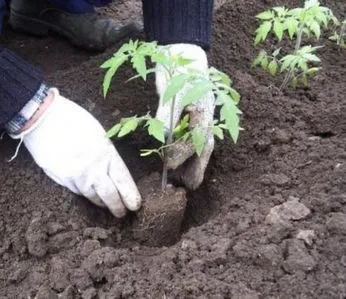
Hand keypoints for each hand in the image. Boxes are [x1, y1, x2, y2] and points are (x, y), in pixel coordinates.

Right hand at [12, 88, 140, 216]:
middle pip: (109, 195)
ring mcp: (75, 176)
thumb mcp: (98, 133)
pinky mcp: (60, 178)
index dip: (130, 195)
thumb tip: (112, 169)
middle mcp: (92, 169)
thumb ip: (106, 153)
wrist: (42, 118)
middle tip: (121, 213)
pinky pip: (75, 190)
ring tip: (104, 204)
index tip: (135, 205)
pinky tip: (86, 190)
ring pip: (91, 195)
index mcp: (106, 154)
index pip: (122, 181)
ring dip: (99, 201)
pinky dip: (83, 191)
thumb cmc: (72, 119)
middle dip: (117, 206)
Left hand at [155, 44, 214, 189]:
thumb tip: (165, 137)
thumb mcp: (172, 92)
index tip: (168, 166)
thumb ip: (168, 115)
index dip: (181, 155)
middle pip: (203, 148)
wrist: (180, 52)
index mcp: (204, 113)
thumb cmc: (178, 70)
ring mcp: (198, 119)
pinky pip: (191, 138)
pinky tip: (180, 160)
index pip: (195, 141)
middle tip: (190, 186)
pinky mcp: (189, 117)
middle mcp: (205, 118)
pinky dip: (186, 151)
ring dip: (193, 162)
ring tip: (186, 180)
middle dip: (196, 167)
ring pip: (199, 145)